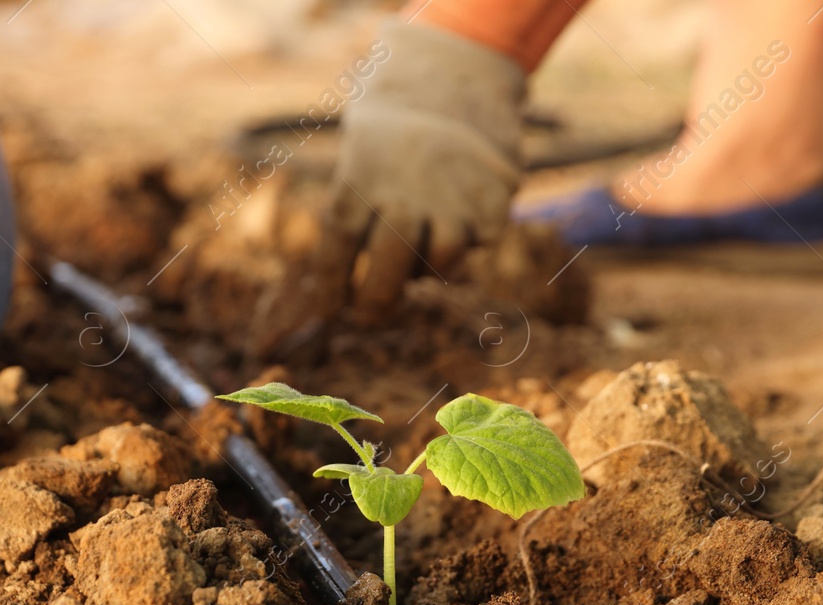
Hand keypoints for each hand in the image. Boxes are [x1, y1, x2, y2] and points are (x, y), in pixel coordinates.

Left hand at [322, 18, 526, 315]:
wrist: (458, 72)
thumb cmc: (395, 125)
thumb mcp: (360, 152)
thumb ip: (356, 211)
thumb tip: (340, 285)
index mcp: (360, 177)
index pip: (337, 249)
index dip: (331, 287)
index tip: (330, 312)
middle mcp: (404, 193)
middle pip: (385, 271)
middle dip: (375, 302)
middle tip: (371, 314)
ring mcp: (452, 200)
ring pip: (438, 266)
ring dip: (426, 268)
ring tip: (420, 246)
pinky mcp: (493, 204)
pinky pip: (476, 246)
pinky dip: (467, 241)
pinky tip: (459, 214)